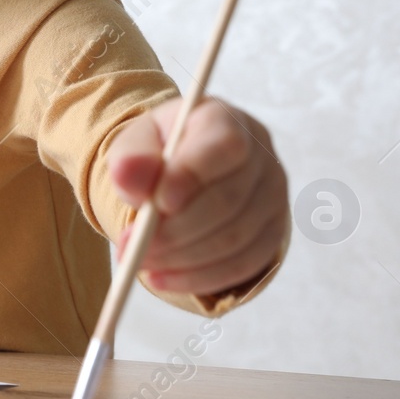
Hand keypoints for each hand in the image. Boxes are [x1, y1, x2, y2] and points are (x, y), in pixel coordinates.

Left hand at [105, 96, 287, 297]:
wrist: (180, 171)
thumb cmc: (159, 152)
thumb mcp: (136, 143)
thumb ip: (130, 157)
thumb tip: (126, 174)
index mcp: (226, 121)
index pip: (225, 145)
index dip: (193, 176)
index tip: (158, 203)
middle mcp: (261, 156)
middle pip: (229, 200)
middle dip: (177, 230)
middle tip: (133, 246)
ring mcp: (273, 197)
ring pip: (236, 238)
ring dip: (183, 258)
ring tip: (139, 260)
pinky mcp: (271, 233)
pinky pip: (242, 265)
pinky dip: (199, 278)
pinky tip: (161, 278)